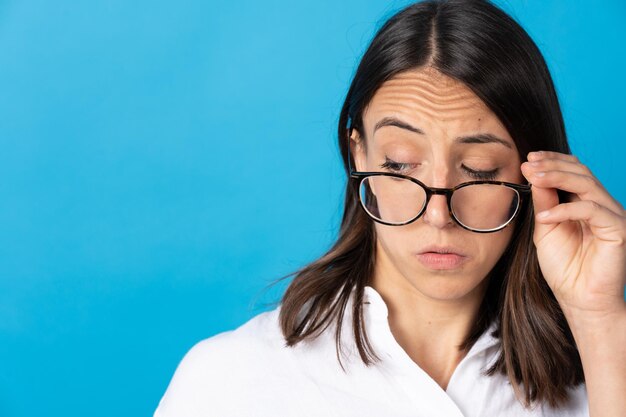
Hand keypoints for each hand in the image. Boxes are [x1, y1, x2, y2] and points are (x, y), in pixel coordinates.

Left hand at [520, 151, 625, 318]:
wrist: (579, 300)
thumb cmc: (564, 268)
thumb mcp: (545, 229)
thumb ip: (543, 202)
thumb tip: (533, 174)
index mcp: (585, 202)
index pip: (573, 171)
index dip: (552, 161)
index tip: (528, 158)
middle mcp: (601, 205)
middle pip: (580, 172)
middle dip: (552, 165)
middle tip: (528, 164)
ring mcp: (612, 215)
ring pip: (588, 184)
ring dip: (557, 177)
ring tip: (533, 177)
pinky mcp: (618, 229)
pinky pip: (592, 210)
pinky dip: (566, 209)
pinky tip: (545, 215)